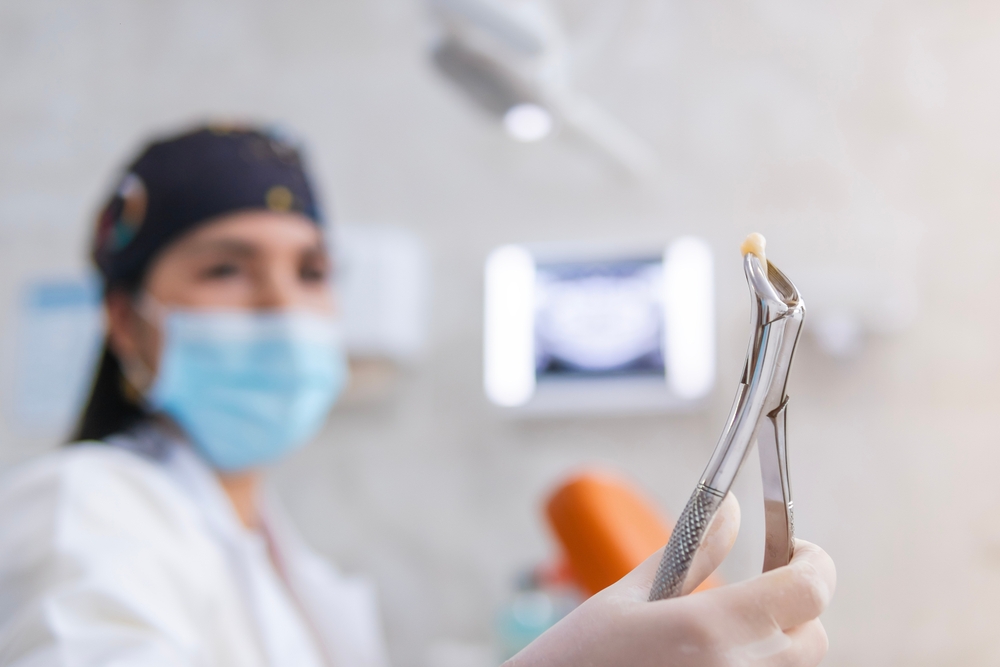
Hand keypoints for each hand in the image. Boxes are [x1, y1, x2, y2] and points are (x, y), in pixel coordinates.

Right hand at [506, 494, 834, 666]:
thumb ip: (692, 553)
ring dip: (775, 642)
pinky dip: (751, 666)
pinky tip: (708, 658)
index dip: (814, 562)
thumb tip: (732, 510)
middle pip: (814, 636)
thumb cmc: (580, 659)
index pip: (809, 590)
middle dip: (795, 605)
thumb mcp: (630, 598)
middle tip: (758, 587)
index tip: (795, 547)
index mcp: (713, 630)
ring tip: (721, 629)